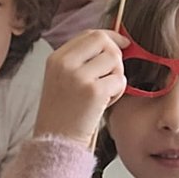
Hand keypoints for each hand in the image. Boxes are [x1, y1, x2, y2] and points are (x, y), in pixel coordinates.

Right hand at [32, 30, 126, 146]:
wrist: (56, 142)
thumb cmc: (63, 114)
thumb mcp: (62, 79)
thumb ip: (81, 59)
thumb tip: (114, 42)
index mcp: (56, 59)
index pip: (90, 34)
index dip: (110, 37)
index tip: (122, 45)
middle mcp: (65, 64)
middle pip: (103, 41)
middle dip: (115, 55)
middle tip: (111, 75)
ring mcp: (79, 77)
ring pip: (114, 60)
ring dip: (116, 77)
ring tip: (103, 94)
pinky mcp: (93, 92)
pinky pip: (119, 80)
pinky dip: (117, 93)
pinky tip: (104, 104)